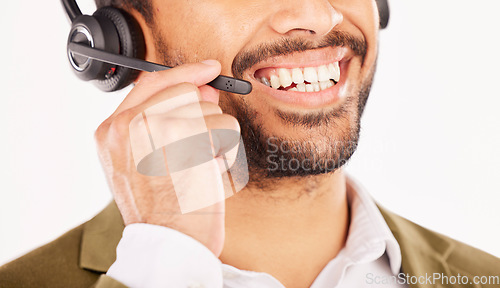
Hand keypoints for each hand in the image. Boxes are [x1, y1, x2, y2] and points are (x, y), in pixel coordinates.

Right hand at [94, 60, 239, 255]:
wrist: (166, 244)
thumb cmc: (160, 211)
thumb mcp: (145, 163)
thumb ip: (167, 120)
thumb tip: (206, 88)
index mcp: (111, 131)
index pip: (152, 82)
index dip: (186, 72)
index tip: (209, 69)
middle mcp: (128, 124)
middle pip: (186, 91)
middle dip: (203, 117)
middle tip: (198, 148)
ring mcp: (156, 127)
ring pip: (210, 109)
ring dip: (216, 139)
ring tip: (200, 167)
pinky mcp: (188, 137)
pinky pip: (226, 126)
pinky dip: (228, 150)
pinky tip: (211, 171)